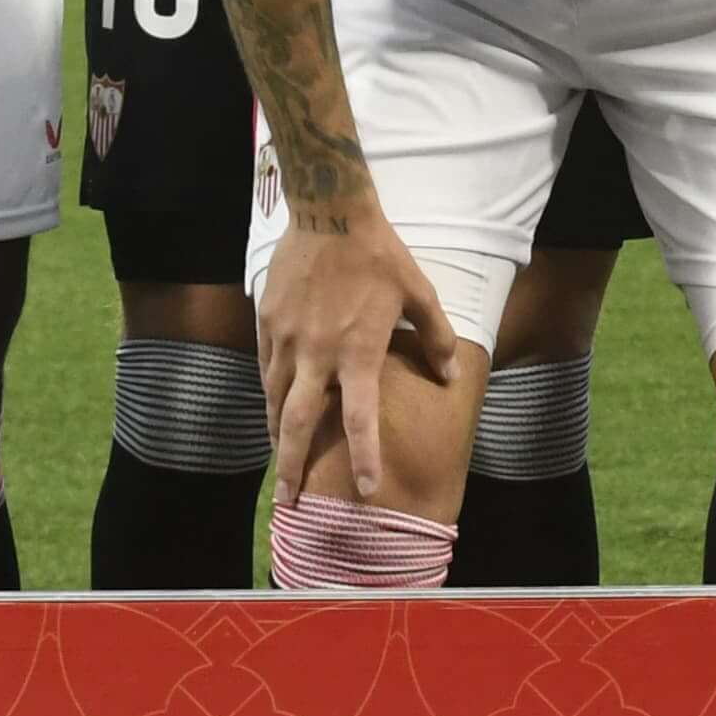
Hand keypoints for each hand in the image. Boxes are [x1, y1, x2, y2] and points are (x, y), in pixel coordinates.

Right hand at [255, 200, 459, 507]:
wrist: (329, 213)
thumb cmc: (380, 255)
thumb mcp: (419, 292)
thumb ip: (434, 336)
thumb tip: (450, 374)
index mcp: (357, 352)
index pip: (359, 419)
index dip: (364, 457)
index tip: (366, 493)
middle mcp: (316, 355)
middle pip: (296, 423)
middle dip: (291, 467)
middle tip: (287, 502)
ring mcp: (285, 340)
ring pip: (273, 399)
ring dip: (275, 435)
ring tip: (278, 462)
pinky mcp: (266, 323)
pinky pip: (265, 369)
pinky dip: (268, 394)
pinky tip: (271, 407)